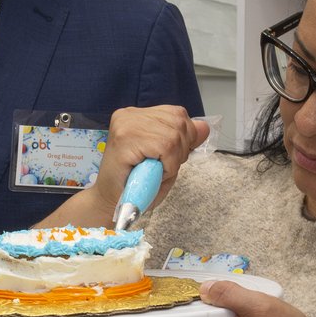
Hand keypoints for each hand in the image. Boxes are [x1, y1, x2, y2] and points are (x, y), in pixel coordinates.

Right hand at [53, 105, 210, 227]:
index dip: (184, 138)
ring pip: (174, 135)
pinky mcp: (125, 139)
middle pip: (179, 122)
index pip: (177, 113)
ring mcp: (126, 124)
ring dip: (172, 160)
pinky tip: (152, 172)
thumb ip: (185, 141)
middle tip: (161, 167)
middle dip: (180, 150)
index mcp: (137, 115)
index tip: (170, 157)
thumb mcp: (166, 158)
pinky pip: (165, 147)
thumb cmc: (136, 183)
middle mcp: (129, 115)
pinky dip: (167, 165)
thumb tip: (205, 127)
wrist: (110, 203)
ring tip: (155, 170)